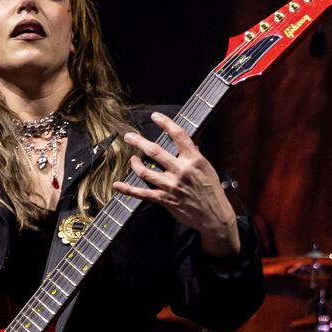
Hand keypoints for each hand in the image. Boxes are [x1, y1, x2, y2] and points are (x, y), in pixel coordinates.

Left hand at [112, 111, 240, 257]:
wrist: (214, 215)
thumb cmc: (211, 190)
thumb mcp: (207, 168)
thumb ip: (194, 155)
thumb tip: (186, 142)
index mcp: (194, 160)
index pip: (179, 135)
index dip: (166, 123)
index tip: (155, 116)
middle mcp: (182, 170)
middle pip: (155, 151)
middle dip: (139, 142)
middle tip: (128, 136)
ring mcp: (172, 185)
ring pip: (145, 171)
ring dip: (134, 163)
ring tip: (131, 159)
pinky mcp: (165, 199)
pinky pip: (142, 193)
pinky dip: (128, 190)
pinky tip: (117, 185)